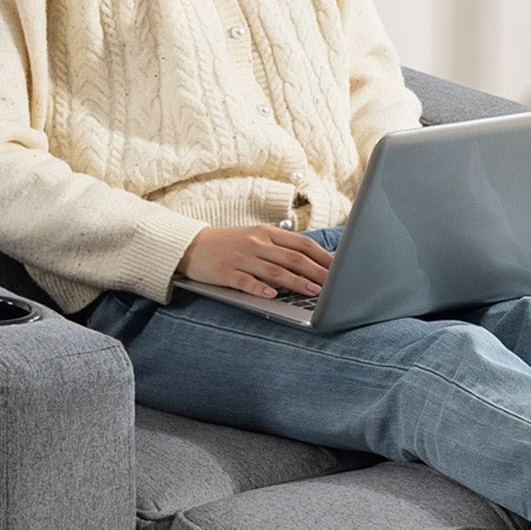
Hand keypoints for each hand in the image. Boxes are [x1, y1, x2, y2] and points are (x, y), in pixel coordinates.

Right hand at [176, 224, 333, 298]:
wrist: (191, 245)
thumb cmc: (229, 244)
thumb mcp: (256, 238)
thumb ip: (280, 247)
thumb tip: (311, 260)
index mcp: (267, 233)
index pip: (302, 244)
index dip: (323, 256)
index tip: (339, 269)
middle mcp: (256, 243)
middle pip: (293, 258)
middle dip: (317, 272)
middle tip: (334, 284)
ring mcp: (241, 258)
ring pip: (275, 270)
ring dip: (296, 282)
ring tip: (314, 292)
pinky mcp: (226, 272)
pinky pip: (246, 281)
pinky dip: (260, 289)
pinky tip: (272, 296)